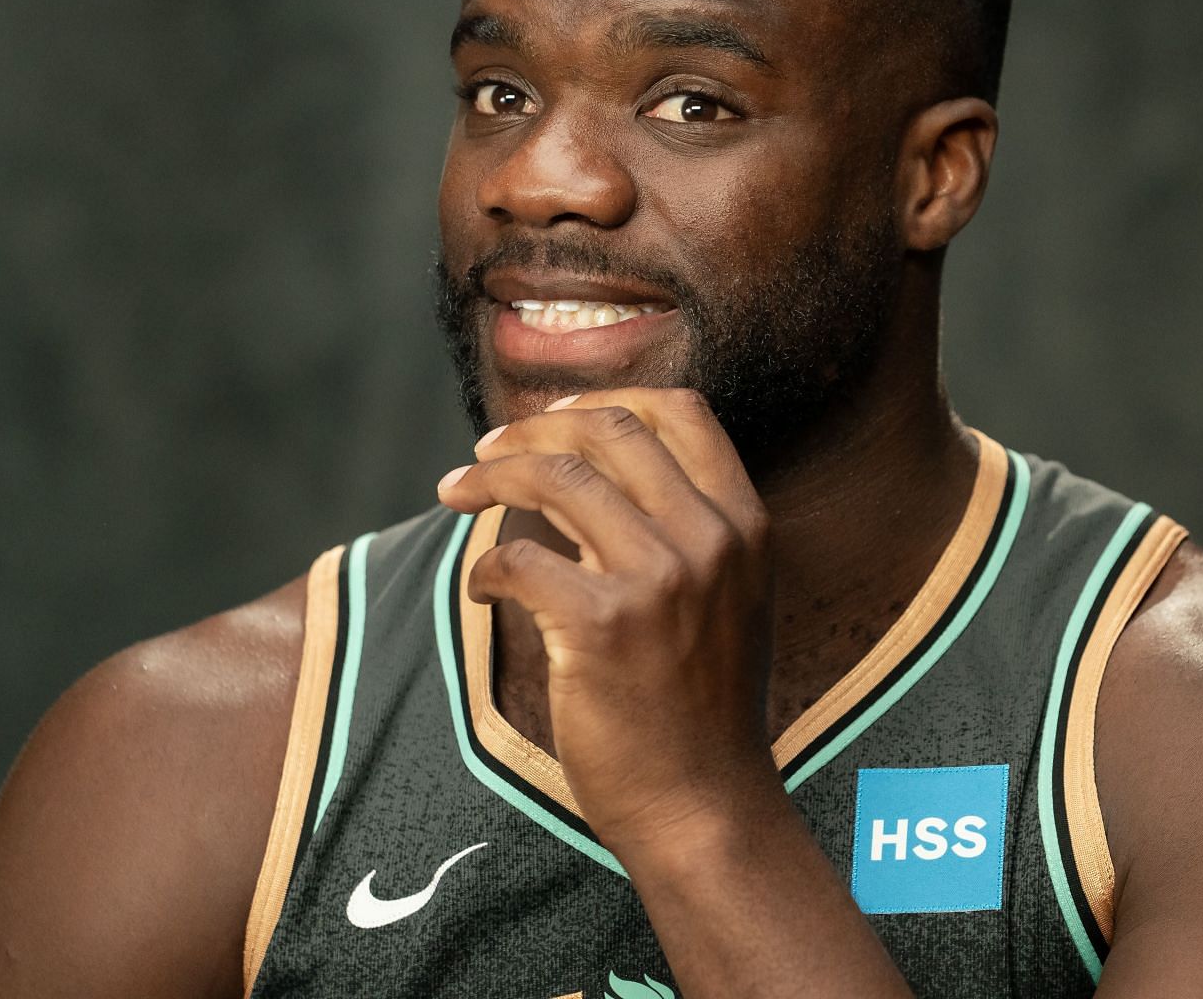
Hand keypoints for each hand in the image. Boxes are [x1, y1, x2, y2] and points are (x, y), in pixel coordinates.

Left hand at [435, 387, 777, 852]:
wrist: (704, 803)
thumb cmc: (706, 706)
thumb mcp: (734, 597)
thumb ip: (692, 528)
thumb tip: (604, 468)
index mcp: (745, 523)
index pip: (680, 411)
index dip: (608, 399)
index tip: (557, 417)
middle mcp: (709, 538)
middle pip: (609, 429)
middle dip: (534, 428)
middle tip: (488, 452)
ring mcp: (658, 579)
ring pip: (555, 477)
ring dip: (491, 477)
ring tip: (457, 492)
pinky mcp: (601, 625)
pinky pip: (519, 557)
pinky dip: (487, 566)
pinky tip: (484, 587)